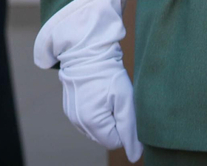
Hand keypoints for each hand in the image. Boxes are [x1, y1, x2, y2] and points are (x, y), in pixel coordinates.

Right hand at [33, 0, 141, 161]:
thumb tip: (135, 156)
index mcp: (92, 122)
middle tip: (116, 98)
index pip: (115, 141)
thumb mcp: (125, 100)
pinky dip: (96, 111)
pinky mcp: (70, 108)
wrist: (85, 50)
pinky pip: (89, 120)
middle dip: (114, 122)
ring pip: (97, 128)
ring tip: (107, 94)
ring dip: (106, 117)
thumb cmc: (107, 73)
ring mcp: (72, 116)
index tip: (123, 105)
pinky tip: (99, 94)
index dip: (124, 126)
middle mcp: (79, 123)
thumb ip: (130, 130)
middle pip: (105, 136)